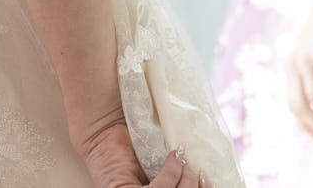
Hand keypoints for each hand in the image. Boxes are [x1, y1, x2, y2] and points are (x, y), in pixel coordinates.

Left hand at [77, 116, 203, 187]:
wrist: (105, 130)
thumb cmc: (133, 148)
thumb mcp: (160, 167)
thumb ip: (177, 177)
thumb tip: (204, 178)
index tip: (207, 180)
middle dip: (193, 187)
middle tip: (198, 171)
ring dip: (185, 180)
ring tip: (184, 161)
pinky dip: (169, 173)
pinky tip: (174, 157)